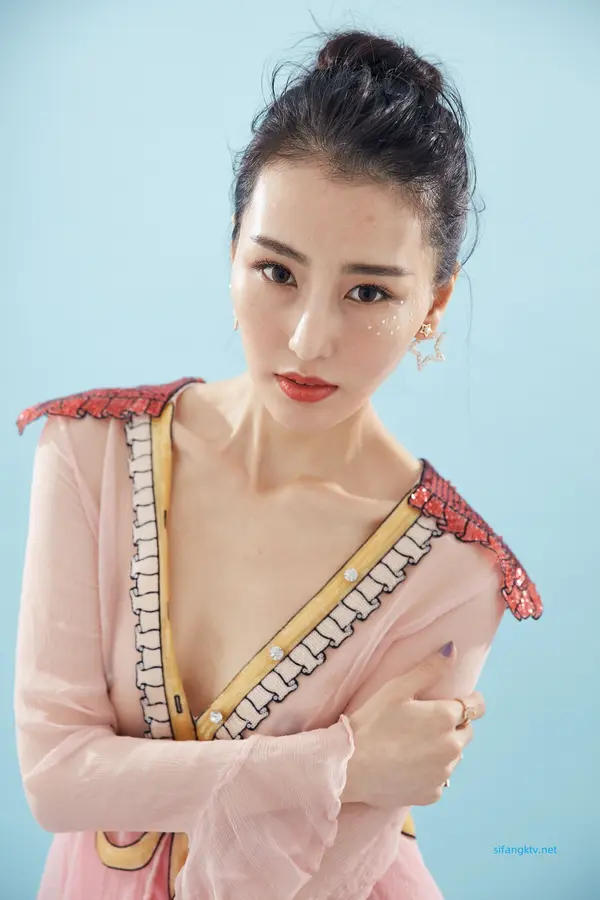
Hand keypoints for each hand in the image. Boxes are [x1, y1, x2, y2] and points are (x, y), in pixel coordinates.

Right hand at [341, 642, 484, 808]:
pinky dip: (429, 772)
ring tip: (413, 745)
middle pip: (466, 732)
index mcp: (446, 717)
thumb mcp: (397, 689)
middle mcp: (452, 747)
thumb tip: (453, 649)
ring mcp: (443, 774)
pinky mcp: (432, 794)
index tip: (460, 700)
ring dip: (442, 749)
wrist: (350, 768)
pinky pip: (438, 779)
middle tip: (425, 723)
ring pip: (453, 756)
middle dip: (454, 725)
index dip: (470, 701)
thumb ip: (429, 669)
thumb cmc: (371, 723)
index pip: (476, 707)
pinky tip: (407, 766)